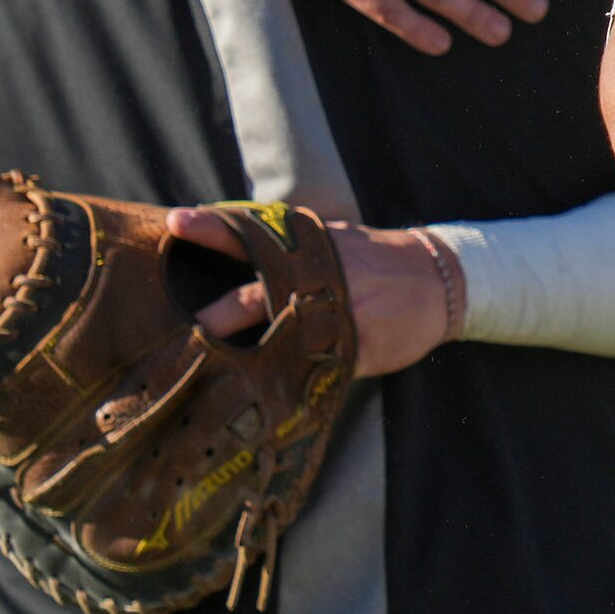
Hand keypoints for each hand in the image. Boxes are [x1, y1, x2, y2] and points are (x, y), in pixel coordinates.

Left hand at [171, 208, 458, 379]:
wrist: (439, 281)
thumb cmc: (375, 260)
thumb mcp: (333, 241)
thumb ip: (291, 249)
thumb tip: (239, 248)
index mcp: (309, 246)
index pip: (251, 233)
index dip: (212, 227)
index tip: (175, 221)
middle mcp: (318, 277)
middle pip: (254, 294)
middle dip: (217, 313)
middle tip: (188, 324)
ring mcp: (334, 316)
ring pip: (276, 338)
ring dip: (242, 353)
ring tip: (211, 368)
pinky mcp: (352, 349)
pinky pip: (310, 368)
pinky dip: (286, 379)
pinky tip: (262, 392)